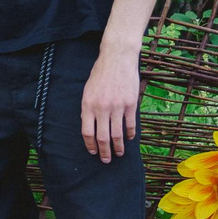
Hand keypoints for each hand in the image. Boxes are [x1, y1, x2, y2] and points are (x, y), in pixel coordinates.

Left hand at [80, 44, 141, 161]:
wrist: (116, 58)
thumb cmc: (100, 74)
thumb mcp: (87, 91)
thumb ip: (88, 109)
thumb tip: (90, 127)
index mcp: (88, 105)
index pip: (87, 132)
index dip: (90, 145)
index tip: (93, 152)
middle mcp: (102, 108)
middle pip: (102, 137)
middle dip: (104, 152)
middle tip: (106, 160)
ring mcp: (117, 106)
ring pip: (117, 134)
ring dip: (118, 147)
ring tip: (119, 153)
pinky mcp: (131, 103)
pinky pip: (130, 124)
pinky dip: (130, 134)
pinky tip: (129, 138)